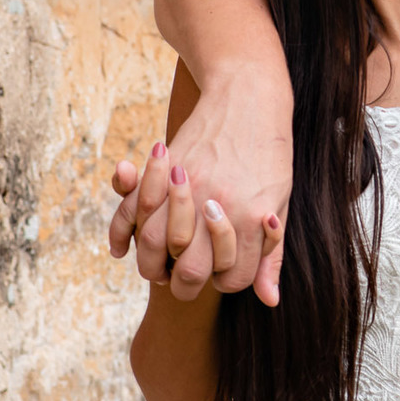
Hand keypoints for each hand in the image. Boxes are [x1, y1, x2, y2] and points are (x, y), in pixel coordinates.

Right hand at [109, 149, 281, 293]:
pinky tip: (123, 249)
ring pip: (153, 245)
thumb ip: (271, 255)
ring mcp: (187, 188)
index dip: (226, 282)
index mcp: (251, 221)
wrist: (249, 99)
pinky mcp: (164, 170)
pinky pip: (130, 208)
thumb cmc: (270, 154)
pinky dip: (119, 233)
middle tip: (183, 278)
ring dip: (151, 264)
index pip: (232, 279)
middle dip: (186, 283)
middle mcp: (216, 208)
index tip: (223, 272)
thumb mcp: (280, 203)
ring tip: (159, 266)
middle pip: (189, 271)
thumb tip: (269, 301)